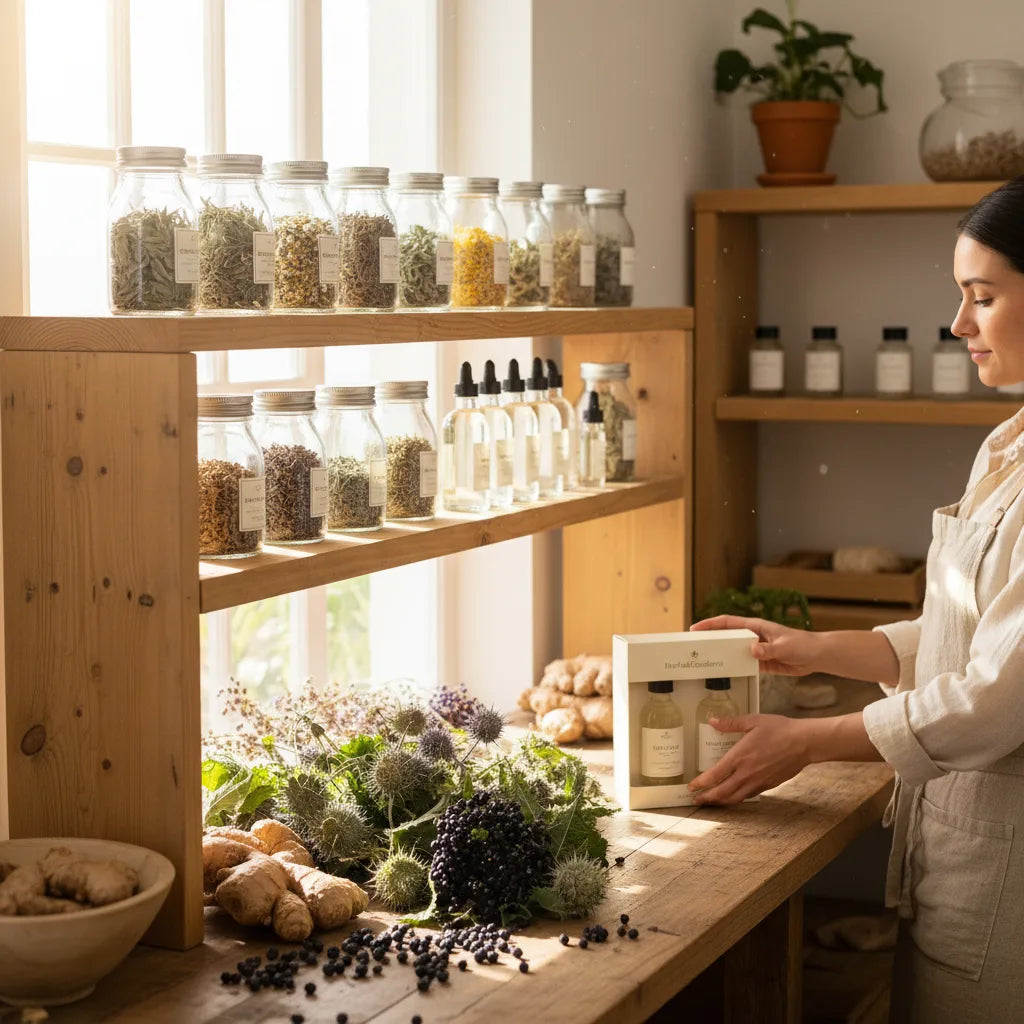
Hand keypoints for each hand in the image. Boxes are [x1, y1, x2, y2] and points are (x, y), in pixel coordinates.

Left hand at [687, 713, 814, 804]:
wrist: (805, 742)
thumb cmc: (780, 729)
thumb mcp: (753, 721)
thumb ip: (731, 723)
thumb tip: (712, 721)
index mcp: (740, 756)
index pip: (715, 775)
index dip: (700, 783)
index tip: (691, 787)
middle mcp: (747, 773)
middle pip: (722, 792)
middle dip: (707, 798)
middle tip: (696, 799)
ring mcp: (758, 781)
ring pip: (735, 798)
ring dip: (721, 802)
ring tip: (711, 801)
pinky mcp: (769, 785)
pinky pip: (749, 796)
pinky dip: (737, 798)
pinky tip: (733, 795)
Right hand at [690, 615, 821, 676]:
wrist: (816, 656)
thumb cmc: (802, 644)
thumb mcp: (784, 646)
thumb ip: (768, 649)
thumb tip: (752, 649)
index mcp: (756, 626)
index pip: (728, 622)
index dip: (710, 624)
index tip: (695, 629)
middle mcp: (753, 636)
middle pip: (726, 636)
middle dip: (710, 639)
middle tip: (694, 647)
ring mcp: (756, 649)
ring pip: (733, 650)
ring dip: (720, 654)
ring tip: (704, 661)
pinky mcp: (762, 662)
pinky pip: (743, 664)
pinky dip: (734, 667)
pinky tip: (724, 673)